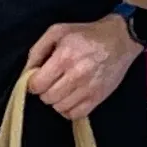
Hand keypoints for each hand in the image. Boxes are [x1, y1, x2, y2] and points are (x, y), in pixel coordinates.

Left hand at [26, 15, 141, 121]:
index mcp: (64, 57)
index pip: (38, 84)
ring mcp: (89, 88)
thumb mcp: (57, 31)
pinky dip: (68, 109)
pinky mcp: (98, 97)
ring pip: (60, 108)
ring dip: (56, 100)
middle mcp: (76, 75)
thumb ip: (37, 50)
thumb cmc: (86, 34)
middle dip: (44, 91)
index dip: (33, 83)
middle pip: (48, 98)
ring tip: (62, 88)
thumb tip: (27, 71)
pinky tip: (70, 98)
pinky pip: (75, 114)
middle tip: (50, 82)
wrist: (119, 39)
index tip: (38, 78)